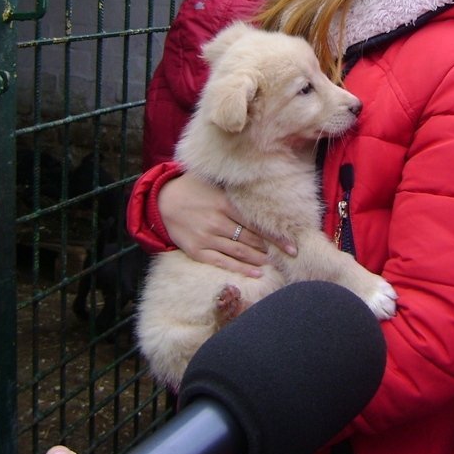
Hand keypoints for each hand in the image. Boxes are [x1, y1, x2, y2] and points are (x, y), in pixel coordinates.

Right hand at [158, 172, 295, 276]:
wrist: (161, 202)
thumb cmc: (190, 188)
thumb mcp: (212, 181)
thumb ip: (233, 186)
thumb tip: (258, 180)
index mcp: (224, 203)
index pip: (256, 222)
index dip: (275, 235)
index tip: (292, 243)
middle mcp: (217, 222)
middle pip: (250, 238)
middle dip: (270, 248)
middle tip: (287, 255)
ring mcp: (207, 238)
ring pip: (239, 251)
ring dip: (258, 259)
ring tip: (274, 263)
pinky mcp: (197, 251)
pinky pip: (223, 262)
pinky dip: (241, 269)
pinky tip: (256, 273)